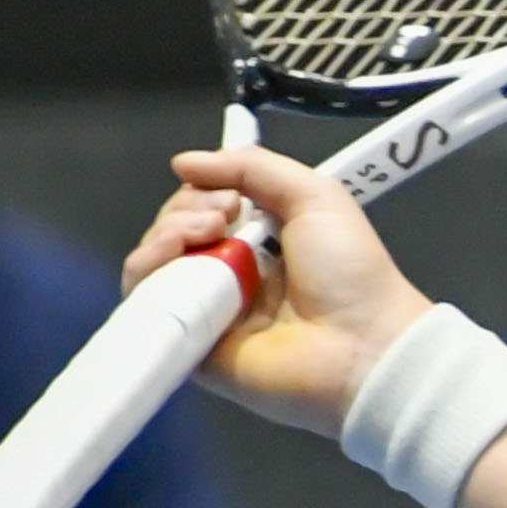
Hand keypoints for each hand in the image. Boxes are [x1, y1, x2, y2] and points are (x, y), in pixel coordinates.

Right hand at [131, 144, 431, 438]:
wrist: (361, 345)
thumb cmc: (348, 269)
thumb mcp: (315, 196)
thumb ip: (254, 167)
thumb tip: (183, 162)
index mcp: (259, 243)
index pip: (202, 208)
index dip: (203, 192)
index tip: (231, 197)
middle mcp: (227, 273)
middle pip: (174, 230)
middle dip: (186, 210)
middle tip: (223, 218)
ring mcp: (205, 309)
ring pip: (153, 261)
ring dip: (166, 233)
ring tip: (205, 233)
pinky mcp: (188, 343)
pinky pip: (145, 302)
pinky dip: (147, 270)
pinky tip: (171, 256)